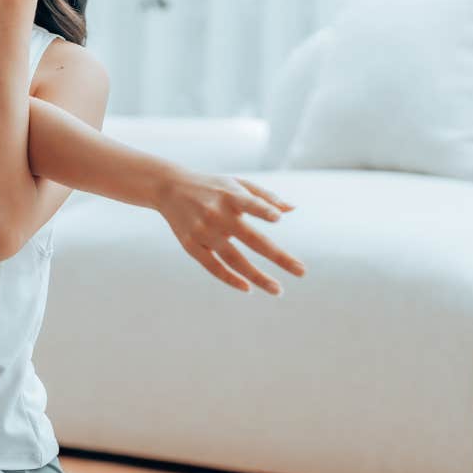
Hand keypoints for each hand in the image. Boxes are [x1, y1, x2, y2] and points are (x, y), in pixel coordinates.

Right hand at [152, 168, 307, 294]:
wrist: (170, 188)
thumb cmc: (212, 186)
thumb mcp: (236, 183)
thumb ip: (264, 196)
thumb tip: (291, 209)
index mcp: (230, 196)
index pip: (249, 203)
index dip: (262, 210)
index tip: (277, 219)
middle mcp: (217, 214)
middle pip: (251, 239)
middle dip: (278, 257)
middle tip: (302, 272)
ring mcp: (203, 232)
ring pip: (234, 259)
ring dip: (258, 277)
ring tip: (278, 289)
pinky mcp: (191, 245)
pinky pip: (213, 267)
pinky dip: (230, 279)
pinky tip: (248, 288)